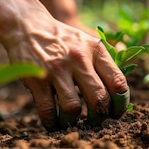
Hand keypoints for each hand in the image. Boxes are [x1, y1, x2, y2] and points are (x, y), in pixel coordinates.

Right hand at [0, 0, 128, 130]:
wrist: (27, 25)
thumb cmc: (63, 39)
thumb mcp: (88, 41)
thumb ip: (104, 62)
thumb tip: (120, 92)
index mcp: (96, 51)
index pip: (118, 83)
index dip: (120, 104)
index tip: (115, 113)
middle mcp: (79, 59)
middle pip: (99, 99)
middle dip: (99, 117)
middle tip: (95, 121)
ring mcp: (57, 69)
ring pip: (73, 108)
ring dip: (74, 122)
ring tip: (72, 123)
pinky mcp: (37, 79)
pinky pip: (48, 110)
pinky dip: (52, 122)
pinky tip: (53, 123)